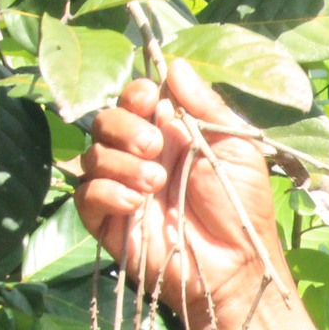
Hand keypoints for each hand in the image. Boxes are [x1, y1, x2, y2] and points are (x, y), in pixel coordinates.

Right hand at [73, 61, 282, 324]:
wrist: (236, 264)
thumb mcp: (236, 147)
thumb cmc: (242, 206)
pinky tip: (135, 202)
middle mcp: (141, 156)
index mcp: (170, 134)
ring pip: (93, 155)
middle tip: (155, 146)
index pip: (135, 100)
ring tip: (155, 182)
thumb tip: (176, 65)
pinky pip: (87, 194)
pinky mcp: (109, 221)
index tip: (150, 99)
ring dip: (121, 161)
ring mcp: (122, 188)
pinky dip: (107, 191)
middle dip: (125, 126)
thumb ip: (206, 106)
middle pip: (106, 121)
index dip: (135, 93)